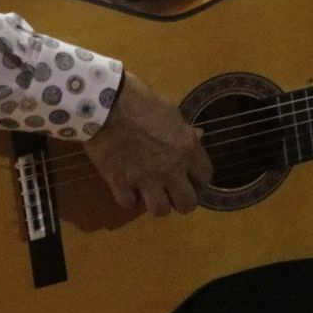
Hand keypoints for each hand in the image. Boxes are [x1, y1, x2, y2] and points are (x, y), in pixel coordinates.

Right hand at [84, 71, 212, 215]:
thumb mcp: (172, 112)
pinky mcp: (120, 183)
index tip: (192, 178)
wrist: (107, 104)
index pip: (206, 177)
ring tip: (151, 194)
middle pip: (187, 204)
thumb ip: (184, 132)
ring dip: (157, 203)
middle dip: (182, 200)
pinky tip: (128, 189)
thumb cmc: (142, 101)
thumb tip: (196, 137)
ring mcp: (145, 179)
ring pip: (160, 211)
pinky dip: (129, 199)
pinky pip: (129, 204)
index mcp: (187, 149)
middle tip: (173, 192)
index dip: (200, 180)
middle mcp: (171, 169)